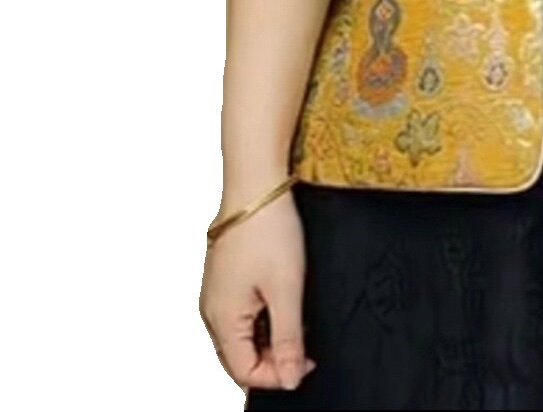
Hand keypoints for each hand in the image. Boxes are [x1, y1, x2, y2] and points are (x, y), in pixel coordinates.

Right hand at [199, 188, 314, 391]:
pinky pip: (241, 313)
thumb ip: (287, 339)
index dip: (277, 375)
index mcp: (221, 319)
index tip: (307, 362)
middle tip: (306, 347)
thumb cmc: (269, 230)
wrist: (257, 184)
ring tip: (298, 322)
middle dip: (273, 360)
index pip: (244, 372)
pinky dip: (262, 318)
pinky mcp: (226, 277)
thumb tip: (288, 381)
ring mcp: (216, 293)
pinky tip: (284, 302)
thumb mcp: (286, 290)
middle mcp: (212, 310)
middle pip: (239, 357)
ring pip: (240, 335)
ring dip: (269, 338)